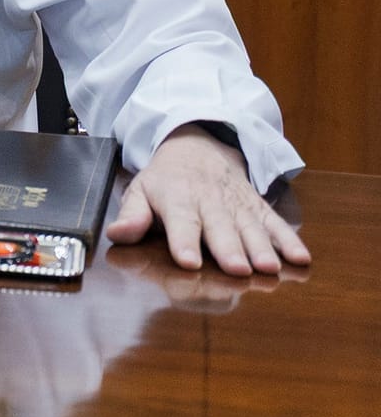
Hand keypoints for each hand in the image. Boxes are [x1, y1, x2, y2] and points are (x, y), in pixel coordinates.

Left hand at [104, 124, 310, 275]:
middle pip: (221, 228)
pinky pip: (276, 223)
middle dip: (229, 249)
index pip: (181, 222)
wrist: (197, 146)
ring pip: (251, 228)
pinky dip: (290, 240)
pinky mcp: (258, 208)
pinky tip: (301, 259)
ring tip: (269, 268)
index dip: (183, 242)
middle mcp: (211, 202)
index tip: (188, 261)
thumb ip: (132, 216)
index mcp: (178, 199)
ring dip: (262, 248)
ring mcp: (238, 205)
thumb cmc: (165, 179)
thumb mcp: (140, 191)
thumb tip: (116, 234)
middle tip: (237, 270)